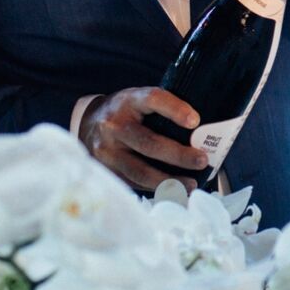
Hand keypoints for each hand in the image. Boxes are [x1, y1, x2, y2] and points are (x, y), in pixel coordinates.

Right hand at [78, 87, 205, 192]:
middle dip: (179, 155)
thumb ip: (161, 109)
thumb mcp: (138, 100)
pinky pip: (135, 183)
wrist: (87, 123)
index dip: (174, 109)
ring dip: (170, 180)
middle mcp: (113, 126)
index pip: (152, 99)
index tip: (195, 121)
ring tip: (192, 183)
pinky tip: (174, 190)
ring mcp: (107, 151)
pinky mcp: (106, 171)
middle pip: (149, 143)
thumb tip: (200, 130)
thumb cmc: (125, 112)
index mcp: (127, 101)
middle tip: (202, 160)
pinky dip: (157, 189)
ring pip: (141, 171)